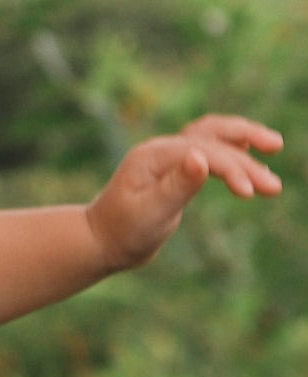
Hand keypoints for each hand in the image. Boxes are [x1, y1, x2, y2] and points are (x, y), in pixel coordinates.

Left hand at [88, 114, 282, 271]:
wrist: (102, 242)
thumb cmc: (123, 232)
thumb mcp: (150, 214)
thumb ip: (176, 187)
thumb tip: (200, 158)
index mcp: (153, 157)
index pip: (202, 152)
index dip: (231, 169)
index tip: (251, 193)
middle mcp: (161, 150)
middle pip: (212, 138)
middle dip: (246, 158)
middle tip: (273, 185)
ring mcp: (168, 156)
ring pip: (211, 134)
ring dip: (243, 139)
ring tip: (274, 145)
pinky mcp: (175, 167)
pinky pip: (207, 146)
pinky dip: (230, 146)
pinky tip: (248, 148)